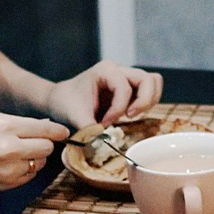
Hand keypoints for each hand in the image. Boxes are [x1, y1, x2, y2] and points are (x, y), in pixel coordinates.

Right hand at [0, 109, 67, 198]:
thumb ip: (14, 121)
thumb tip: (41, 125)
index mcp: (4, 126)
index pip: (44, 129)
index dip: (57, 131)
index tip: (63, 133)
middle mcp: (9, 148)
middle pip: (47, 148)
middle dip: (44, 145)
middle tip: (36, 143)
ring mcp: (8, 170)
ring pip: (38, 164)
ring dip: (33, 159)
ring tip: (15, 154)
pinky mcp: (5, 185)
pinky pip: (27, 177)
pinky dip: (23, 171)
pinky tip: (8, 166)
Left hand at [49, 61, 163, 130]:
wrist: (60, 99)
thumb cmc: (66, 102)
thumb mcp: (75, 116)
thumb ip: (90, 129)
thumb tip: (102, 143)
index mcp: (105, 70)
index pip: (124, 88)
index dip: (118, 109)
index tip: (104, 123)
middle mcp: (119, 69)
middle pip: (148, 79)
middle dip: (143, 101)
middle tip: (129, 116)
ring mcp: (126, 77)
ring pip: (153, 82)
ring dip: (148, 101)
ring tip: (131, 114)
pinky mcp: (129, 87)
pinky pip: (149, 90)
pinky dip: (145, 103)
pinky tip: (129, 114)